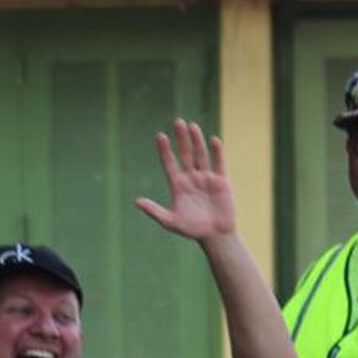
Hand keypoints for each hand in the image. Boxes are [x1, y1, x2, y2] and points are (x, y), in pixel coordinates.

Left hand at [132, 118, 238, 242]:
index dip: (165, 150)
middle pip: (185, 154)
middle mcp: (192, 178)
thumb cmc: (192, 230)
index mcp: (178, 185)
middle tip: (177, 122)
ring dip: (196, 141)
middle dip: (181, 139)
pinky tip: (213, 140)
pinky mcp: (221, 181)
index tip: (160, 136)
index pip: (170, 163)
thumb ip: (154, 211)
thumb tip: (136, 202)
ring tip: (192, 126)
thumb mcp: (170, 221)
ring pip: (200, 155)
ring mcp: (206, 178)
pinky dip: (217, 152)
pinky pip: (218, 163)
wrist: (216, 235)